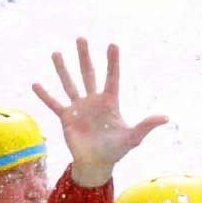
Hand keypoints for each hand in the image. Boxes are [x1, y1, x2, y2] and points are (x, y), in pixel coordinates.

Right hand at [31, 37, 168, 188]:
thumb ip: (146, 125)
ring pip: (70, 84)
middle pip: (88, 74)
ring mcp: (79, 108)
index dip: (112, 62)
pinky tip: (36, 84)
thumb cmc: (116, 150)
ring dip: (63, 69)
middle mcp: (93, 101)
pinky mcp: (66, 118)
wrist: (96, 164)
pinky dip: (45, 95)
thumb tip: (166, 117)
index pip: (112, 77)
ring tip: (56, 53)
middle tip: (81, 38)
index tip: (112, 45)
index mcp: (109, 102)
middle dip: (84, 56)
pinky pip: (54, 104)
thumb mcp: (133, 137)